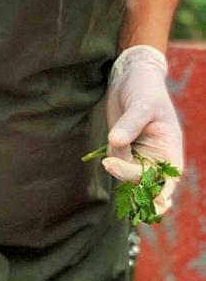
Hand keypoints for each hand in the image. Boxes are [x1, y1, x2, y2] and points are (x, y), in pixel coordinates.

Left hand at [104, 45, 182, 214]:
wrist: (131, 78)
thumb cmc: (145, 89)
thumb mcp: (142, 105)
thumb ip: (130, 124)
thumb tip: (115, 141)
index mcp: (170, 150)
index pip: (167, 179)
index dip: (160, 194)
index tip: (151, 203)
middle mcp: (157, 158)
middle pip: (143, 182)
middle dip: (127, 175)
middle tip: (109, 162)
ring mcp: (139, 156)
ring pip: (125, 174)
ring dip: (116, 163)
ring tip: (116, 135)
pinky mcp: (123, 151)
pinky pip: (116, 164)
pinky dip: (111, 160)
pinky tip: (112, 145)